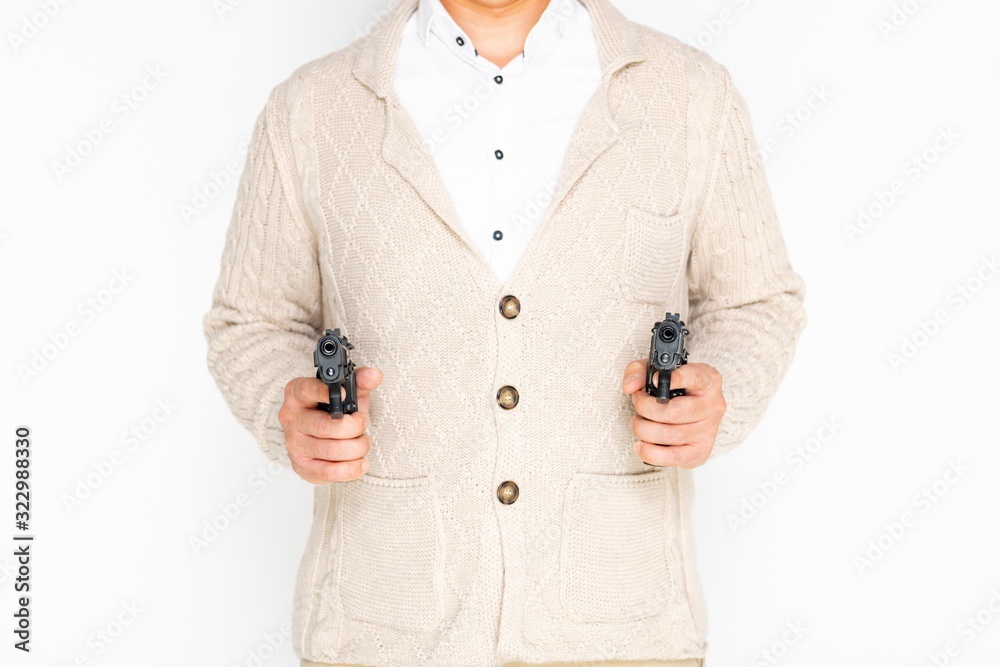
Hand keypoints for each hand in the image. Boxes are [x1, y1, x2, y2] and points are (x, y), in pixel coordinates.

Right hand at [277, 367, 382, 483]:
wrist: (315, 431)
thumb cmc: (331, 408)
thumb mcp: (346, 390)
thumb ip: (360, 381)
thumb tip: (374, 376)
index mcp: (297, 393)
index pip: (307, 390)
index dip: (325, 392)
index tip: (344, 393)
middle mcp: (292, 419)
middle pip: (325, 427)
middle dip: (354, 427)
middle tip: (363, 423)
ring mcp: (294, 444)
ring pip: (330, 451)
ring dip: (357, 448)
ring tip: (363, 441)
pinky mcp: (302, 465)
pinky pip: (328, 473)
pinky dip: (351, 469)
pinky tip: (361, 462)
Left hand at [620, 360, 725, 467]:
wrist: (691, 412)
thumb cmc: (673, 390)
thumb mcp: (656, 370)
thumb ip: (638, 371)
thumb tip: (630, 386)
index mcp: (707, 380)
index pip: (696, 377)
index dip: (675, 379)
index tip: (655, 379)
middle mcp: (712, 406)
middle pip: (674, 412)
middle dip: (645, 408)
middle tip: (637, 403)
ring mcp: (709, 431)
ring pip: (670, 435)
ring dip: (643, 429)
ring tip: (638, 422)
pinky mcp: (700, 451)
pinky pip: (673, 457)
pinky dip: (651, 453)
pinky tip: (640, 445)